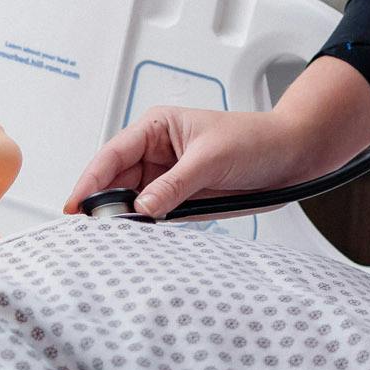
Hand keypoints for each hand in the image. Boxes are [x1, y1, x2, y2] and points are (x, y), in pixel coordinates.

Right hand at [66, 56, 369, 219]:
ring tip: (109, 240)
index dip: (91, 180)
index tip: (76, 205)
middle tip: (91, 230)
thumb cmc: (255, 139)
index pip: (113, 154)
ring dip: (122, 221)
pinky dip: (143, 230)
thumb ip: (175, 185)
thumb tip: (142, 208)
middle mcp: (156, 154)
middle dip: (102, 205)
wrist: (293, 158)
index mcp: (156, 128)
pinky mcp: (182, 202)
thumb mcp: (212, 158)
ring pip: (131, 203)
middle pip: (115, 182)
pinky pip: (154, 218)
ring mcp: (167, 180)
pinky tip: (135, 241)